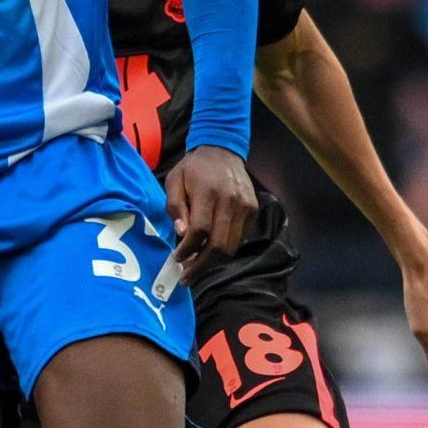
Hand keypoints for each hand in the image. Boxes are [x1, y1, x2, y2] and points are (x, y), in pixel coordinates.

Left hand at [163, 145, 255, 278]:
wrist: (222, 151)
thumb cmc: (193, 168)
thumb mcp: (174, 180)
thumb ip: (175, 207)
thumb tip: (181, 233)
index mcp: (208, 193)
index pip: (200, 231)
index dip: (188, 250)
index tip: (176, 259)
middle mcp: (231, 201)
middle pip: (219, 245)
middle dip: (201, 265)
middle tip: (187, 276)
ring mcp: (246, 207)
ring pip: (232, 246)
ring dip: (213, 262)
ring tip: (196, 267)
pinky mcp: (253, 210)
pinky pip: (240, 238)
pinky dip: (225, 249)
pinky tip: (210, 251)